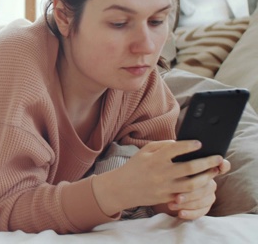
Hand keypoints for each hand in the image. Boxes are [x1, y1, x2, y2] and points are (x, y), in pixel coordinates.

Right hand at [93, 140, 224, 216]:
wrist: (122, 188)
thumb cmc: (135, 167)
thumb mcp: (144, 151)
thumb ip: (162, 145)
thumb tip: (180, 143)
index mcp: (155, 159)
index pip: (176, 149)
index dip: (189, 145)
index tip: (200, 143)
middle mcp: (161, 173)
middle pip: (190, 167)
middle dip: (207, 162)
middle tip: (219, 158)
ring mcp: (165, 187)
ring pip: (192, 183)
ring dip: (206, 177)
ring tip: (214, 171)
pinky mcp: (167, 198)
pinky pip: (187, 194)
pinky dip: (197, 189)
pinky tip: (204, 183)